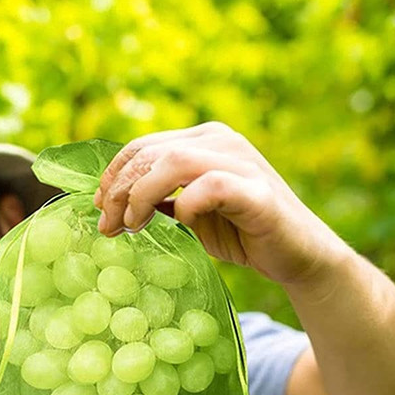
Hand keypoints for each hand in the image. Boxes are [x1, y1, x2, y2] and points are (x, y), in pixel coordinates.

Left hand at [94, 122, 350, 287]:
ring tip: (132, 225)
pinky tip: (183, 224)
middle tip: (107, 226)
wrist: (297, 255)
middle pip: (150, 153)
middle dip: (118, 190)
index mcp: (202, 139)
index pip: (143, 145)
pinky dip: (188, 206)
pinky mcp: (257, 191)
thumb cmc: (240, 231)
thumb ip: (159, 198)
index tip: (97, 206)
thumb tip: (110, 203)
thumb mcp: (189, 211)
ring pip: (173, 162)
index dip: (113, 175)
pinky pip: (210, 187)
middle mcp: (221, 141)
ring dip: (141, 196)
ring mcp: (242, 162)